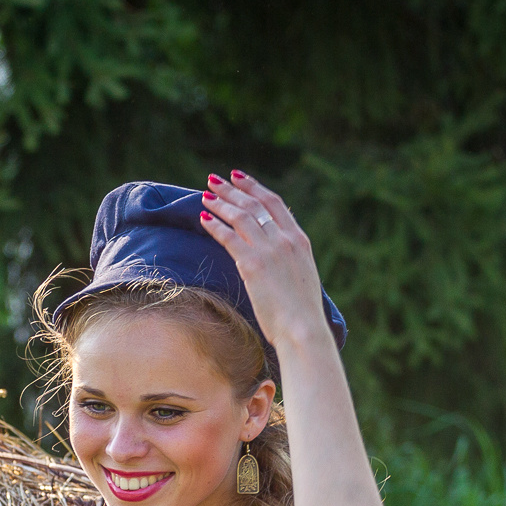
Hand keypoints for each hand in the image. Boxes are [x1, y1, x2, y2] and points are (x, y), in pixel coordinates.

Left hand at [197, 171, 331, 355]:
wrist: (303, 328)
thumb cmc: (301, 311)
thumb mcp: (301, 276)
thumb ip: (289, 260)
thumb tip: (276, 258)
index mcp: (299, 239)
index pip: (274, 203)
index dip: (254, 187)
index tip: (239, 178)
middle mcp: (285, 239)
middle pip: (254, 204)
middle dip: (232, 189)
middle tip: (214, 180)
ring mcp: (269, 250)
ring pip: (240, 216)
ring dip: (220, 203)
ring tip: (204, 195)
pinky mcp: (252, 264)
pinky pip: (229, 237)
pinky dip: (214, 225)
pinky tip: (203, 219)